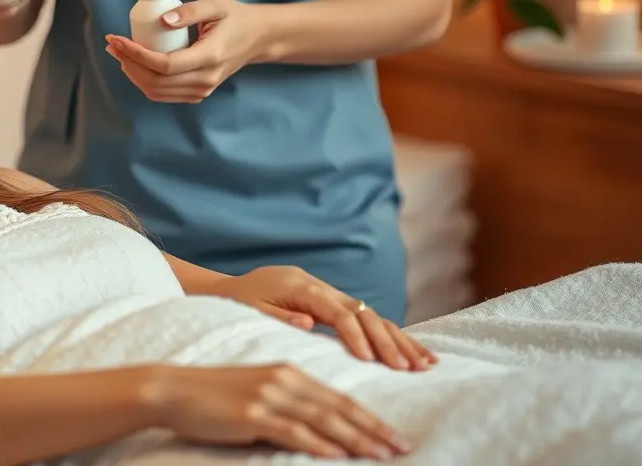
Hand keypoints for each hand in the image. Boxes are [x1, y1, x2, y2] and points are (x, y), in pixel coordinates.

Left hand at [105, 0, 266, 102]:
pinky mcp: (197, 93)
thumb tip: (162, 20)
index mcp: (210, 56)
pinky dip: (144, 82)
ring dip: (132, 74)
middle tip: (113, 44)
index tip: (118, 39)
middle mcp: (206, 79)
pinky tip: (134, 65)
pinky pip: (164, 94)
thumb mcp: (216, 4)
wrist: (257, 38)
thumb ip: (190, 10)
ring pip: (156, 91)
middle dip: (128, 63)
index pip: (165, 65)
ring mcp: (202, 89)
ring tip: (119, 53)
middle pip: (156, 81)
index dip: (136, 54)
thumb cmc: (235, 17)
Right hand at [150, 363, 411, 459]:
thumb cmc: (212, 395)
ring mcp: (268, 396)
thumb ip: (287, 402)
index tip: (394, 435)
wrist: (172, 389)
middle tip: (403, 447)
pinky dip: (318, 444)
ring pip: (323, 419)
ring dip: (356, 439)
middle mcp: (284, 379)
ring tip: (382, 455)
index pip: (338, 397)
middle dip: (374, 429)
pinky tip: (337, 455)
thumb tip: (316, 428)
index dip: (370, 417)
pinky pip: (292, 431)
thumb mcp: (256, 391)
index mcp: (288, 371)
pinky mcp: (252, 413)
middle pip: (339, 407)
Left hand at [212, 266, 436, 371]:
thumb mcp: (250, 309)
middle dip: (388, 340)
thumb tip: (310, 323)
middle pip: (363, 311)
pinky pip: (363, 316)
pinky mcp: (329, 301)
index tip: (371, 361)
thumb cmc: (237, 302)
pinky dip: (387, 333)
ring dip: (398, 338)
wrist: (228, 287)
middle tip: (409, 367)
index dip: (356, 336)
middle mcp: (319, 286)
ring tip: (425, 362)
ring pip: (370, 313)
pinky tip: (408, 351)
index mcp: (301, 286)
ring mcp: (327, 292)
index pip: (337, 312)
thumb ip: (279, 316)